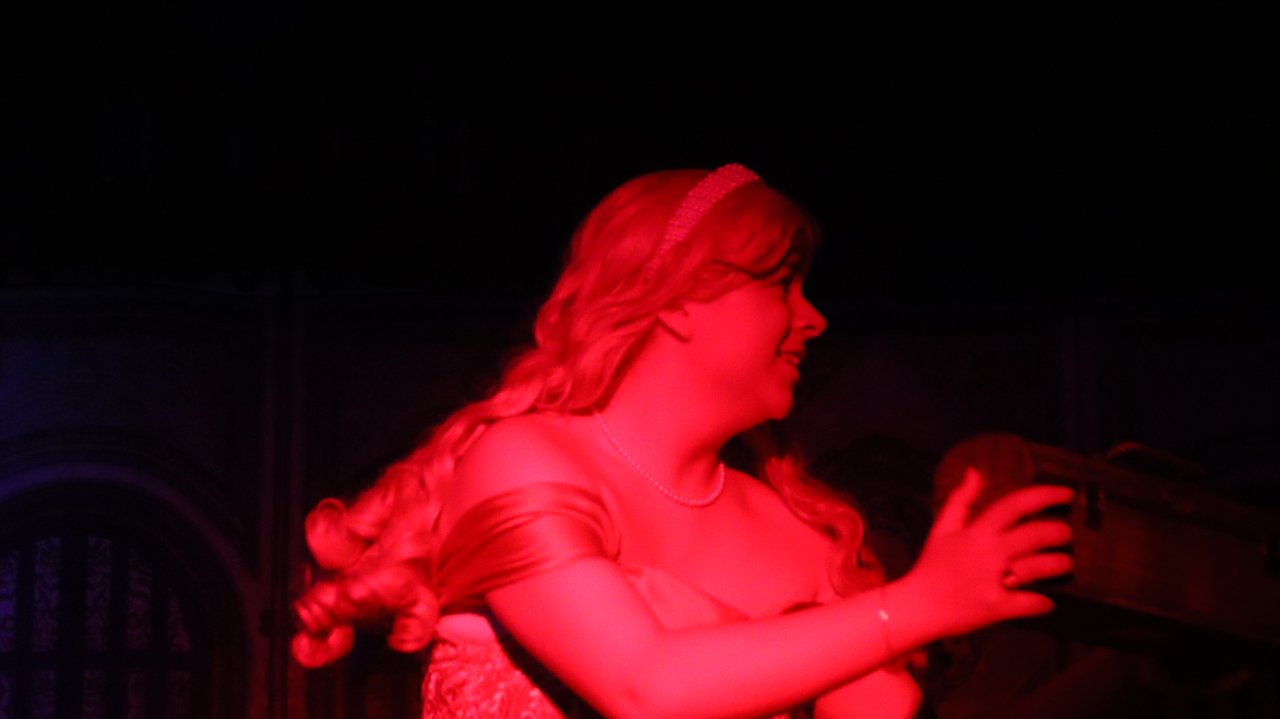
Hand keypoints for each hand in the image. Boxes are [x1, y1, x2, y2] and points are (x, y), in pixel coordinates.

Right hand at [904, 467, 1073, 637]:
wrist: (917, 607)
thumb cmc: (931, 566)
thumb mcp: (942, 528)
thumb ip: (960, 500)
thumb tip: (975, 471)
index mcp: (978, 531)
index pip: (1015, 505)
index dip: (1044, 496)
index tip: (1066, 494)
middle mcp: (990, 552)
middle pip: (1034, 535)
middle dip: (1058, 533)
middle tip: (1067, 535)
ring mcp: (994, 580)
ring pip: (1038, 568)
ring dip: (1058, 565)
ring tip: (1065, 564)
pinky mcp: (997, 607)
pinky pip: (1028, 603)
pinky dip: (1042, 603)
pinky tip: (1048, 603)